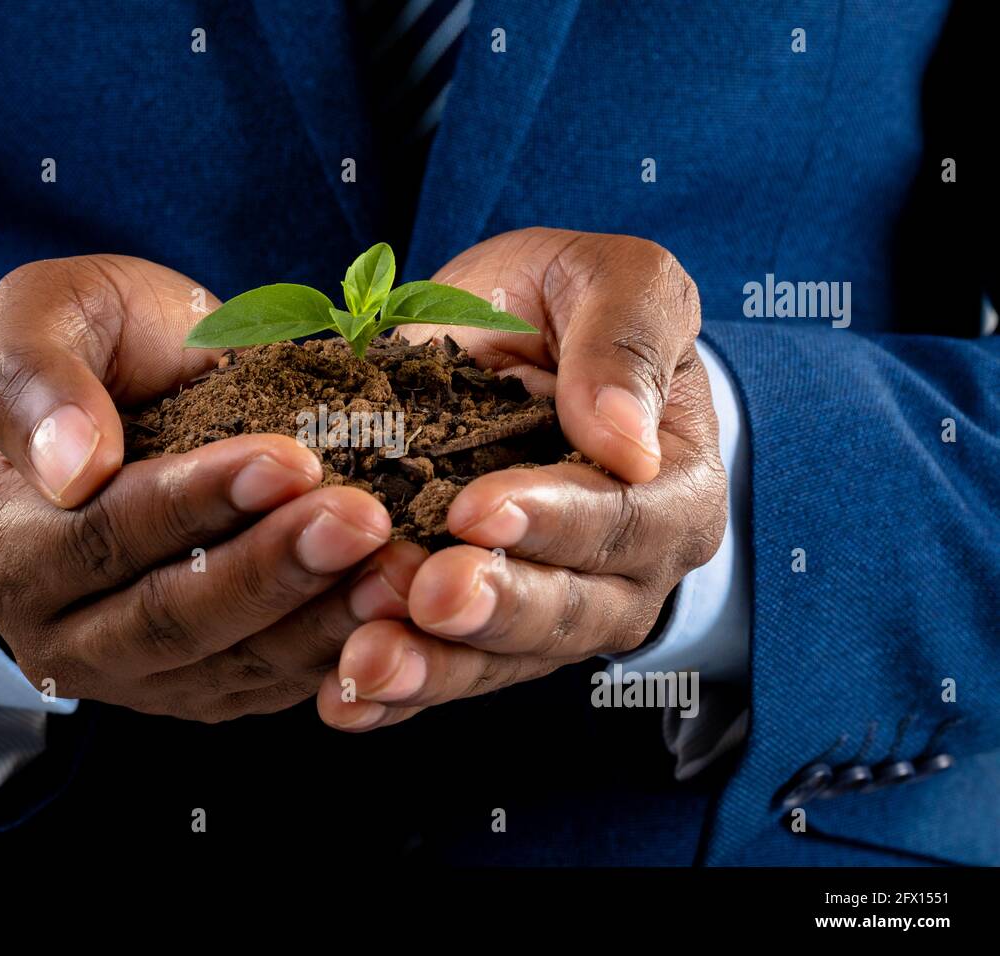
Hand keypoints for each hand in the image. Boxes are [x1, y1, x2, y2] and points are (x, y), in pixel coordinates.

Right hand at [0, 255, 424, 720]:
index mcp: (4, 540)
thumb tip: (72, 465)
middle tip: (363, 520)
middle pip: (168, 618)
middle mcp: (55, 629)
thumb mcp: (42, 317)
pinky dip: (332, 651)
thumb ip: (37, 376)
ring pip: (227, 665)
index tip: (289, 460)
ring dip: (318, 621)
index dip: (196, 502)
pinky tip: (392, 608)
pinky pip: (263, 686)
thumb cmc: (85, 350)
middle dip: (272, 570)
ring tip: (396, 570)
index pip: (100, 536)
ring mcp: (129, 671)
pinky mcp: (196, 687)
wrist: (121, 405)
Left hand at [317, 228, 726, 730]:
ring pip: (504, 658)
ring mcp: (552, 608)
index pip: (628, 518)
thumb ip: (624, 338)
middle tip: (428, 596)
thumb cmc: (560, 304)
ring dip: (435, 669)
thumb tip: (628, 441)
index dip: (554, 521)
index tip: (476, 510)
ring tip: (364, 664)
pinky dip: (396, 695)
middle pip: (571, 610)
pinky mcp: (483, 633)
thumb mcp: (605, 279)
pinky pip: (448, 671)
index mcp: (671, 482)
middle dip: (496, 609)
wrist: (496, 343)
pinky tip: (341, 702)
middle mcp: (625, 567)